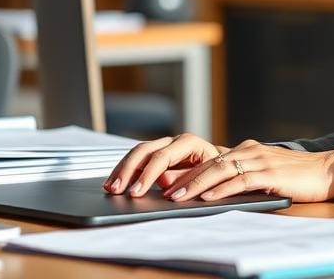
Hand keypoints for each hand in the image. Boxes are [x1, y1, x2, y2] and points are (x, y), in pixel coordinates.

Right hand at [103, 133, 225, 196]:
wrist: (223, 166)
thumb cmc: (217, 172)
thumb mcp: (207, 176)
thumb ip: (186, 178)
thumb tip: (164, 181)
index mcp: (188, 143)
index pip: (162, 156)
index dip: (147, 174)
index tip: (136, 192)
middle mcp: (174, 140)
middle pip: (145, 150)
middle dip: (128, 170)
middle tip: (116, 190)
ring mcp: (164, 145)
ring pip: (137, 152)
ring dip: (122, 170)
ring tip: (110, 187)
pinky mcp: (157, 154)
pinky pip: (137, 159)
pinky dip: (125, 170)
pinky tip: (114, 182)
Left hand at [161, 139, 333, 203]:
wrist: (328, 170)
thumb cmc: (297, 176)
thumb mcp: (266, 172)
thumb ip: (244, 176)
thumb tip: (215, 191)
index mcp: (248, 150)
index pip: (211, 159)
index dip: (187, 172)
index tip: (166, 185)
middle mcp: (251, 151)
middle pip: (210, 163)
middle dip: (184, 178)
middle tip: (164, 192)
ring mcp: (261, 160)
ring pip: (220, 169)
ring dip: (196, 184)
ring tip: (177, 196)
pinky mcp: (271, 173)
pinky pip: (240, 180)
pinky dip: (220, 189)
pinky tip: (207, 198)